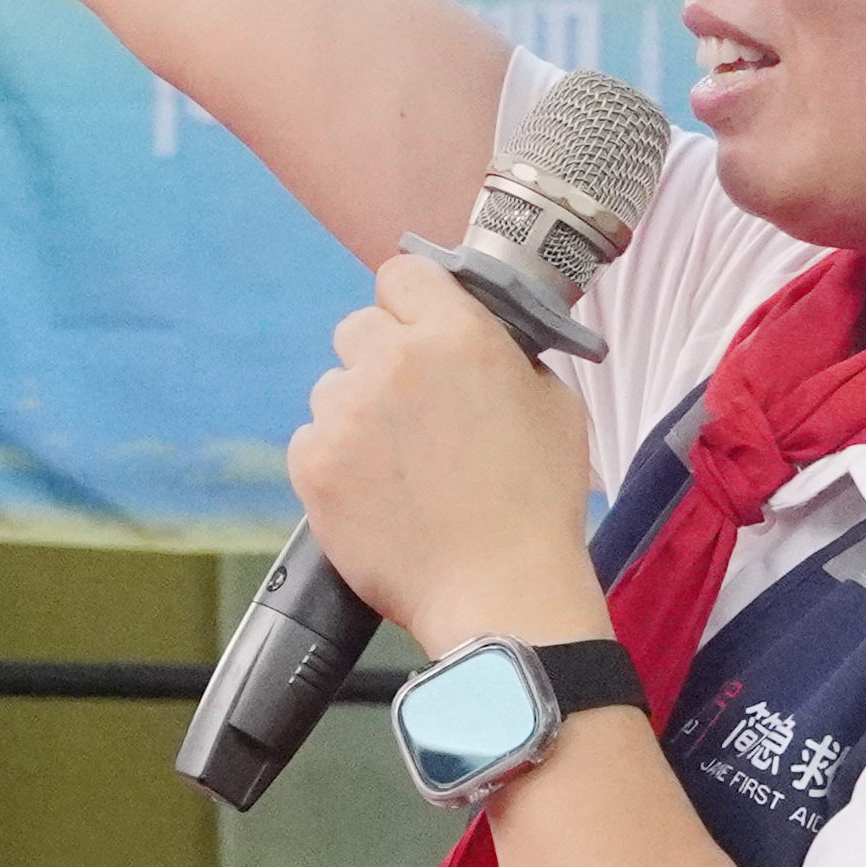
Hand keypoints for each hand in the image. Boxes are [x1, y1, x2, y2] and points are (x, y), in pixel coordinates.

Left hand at [281, 255, 608, 654]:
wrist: (501, 592)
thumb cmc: (538, 504)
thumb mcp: (554, 402)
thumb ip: (505, 353)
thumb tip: (476, 336)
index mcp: (457, 334)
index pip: (401, 274)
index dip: (411, 304)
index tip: (420, 333)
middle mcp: (393, 361)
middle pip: (357, 327)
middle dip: (380, 359)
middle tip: (411, 411)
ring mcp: (346, 413)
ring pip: (332, 388)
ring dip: (357, 414)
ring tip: (400, 468)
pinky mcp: (314, 464)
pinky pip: (311, 440)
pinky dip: (335, 463)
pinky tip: (377, 496)